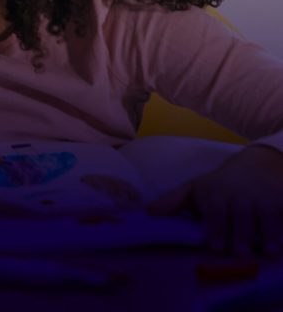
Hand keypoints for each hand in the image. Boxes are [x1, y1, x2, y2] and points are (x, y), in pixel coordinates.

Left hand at [149, 145, 282, 254]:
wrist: (257, 164)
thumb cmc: (221, 183)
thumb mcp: (195, 189)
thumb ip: (173, 202)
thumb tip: (148, 212)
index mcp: (214, 195)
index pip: (216, 216)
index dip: (217, 233)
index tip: (216, 248)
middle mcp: (239, 197)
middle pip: (241, 221)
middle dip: (240, 238)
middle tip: (239, 254)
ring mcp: (262, 199)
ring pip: (266, 221)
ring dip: (267, 238)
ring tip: (267, 254)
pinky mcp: (281, 202)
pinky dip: (282, 233)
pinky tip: (280, 246)